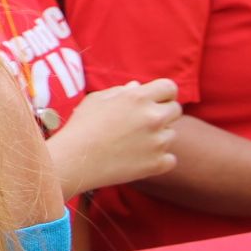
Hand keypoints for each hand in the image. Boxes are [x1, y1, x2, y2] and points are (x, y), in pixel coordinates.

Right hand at [49, 79, 183, 197]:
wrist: (75, 160)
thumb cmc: (81, 126)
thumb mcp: (96, 100)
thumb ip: (120, 91)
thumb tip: (137, 86)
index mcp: (138, 97)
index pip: (169, 87)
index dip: (164, 93)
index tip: (157, 100)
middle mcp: (153, 117)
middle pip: (176, 110)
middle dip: (163, 113)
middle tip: (143, 123)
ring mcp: (158, 142)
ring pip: (171, 135)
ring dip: (158, 137)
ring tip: (132, 143)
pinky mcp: (157, 163)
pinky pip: (170, 159)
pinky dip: (158, 159)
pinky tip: (139, 158)